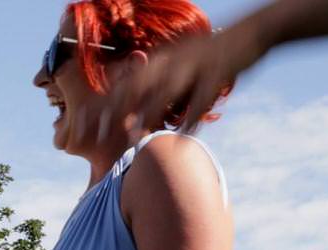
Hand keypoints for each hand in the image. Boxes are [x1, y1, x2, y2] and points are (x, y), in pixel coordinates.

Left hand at [71, 22, 265, 144]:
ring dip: (147, 115)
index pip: (122, 84)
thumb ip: (152, 84)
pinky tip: (181, 136)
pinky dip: (191, 117)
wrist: (248, 31)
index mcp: (158, 61)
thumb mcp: (175, 64)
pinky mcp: (216, 74)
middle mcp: (170, 62)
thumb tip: (125, 109)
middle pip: (135, 88)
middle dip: (113, 112)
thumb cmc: (207, 56)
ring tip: (132, 139)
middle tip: (95, 137)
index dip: (99, 105)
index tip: (78, 126)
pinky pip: (201, 98)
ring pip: (165, 92)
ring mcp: (192, 67)